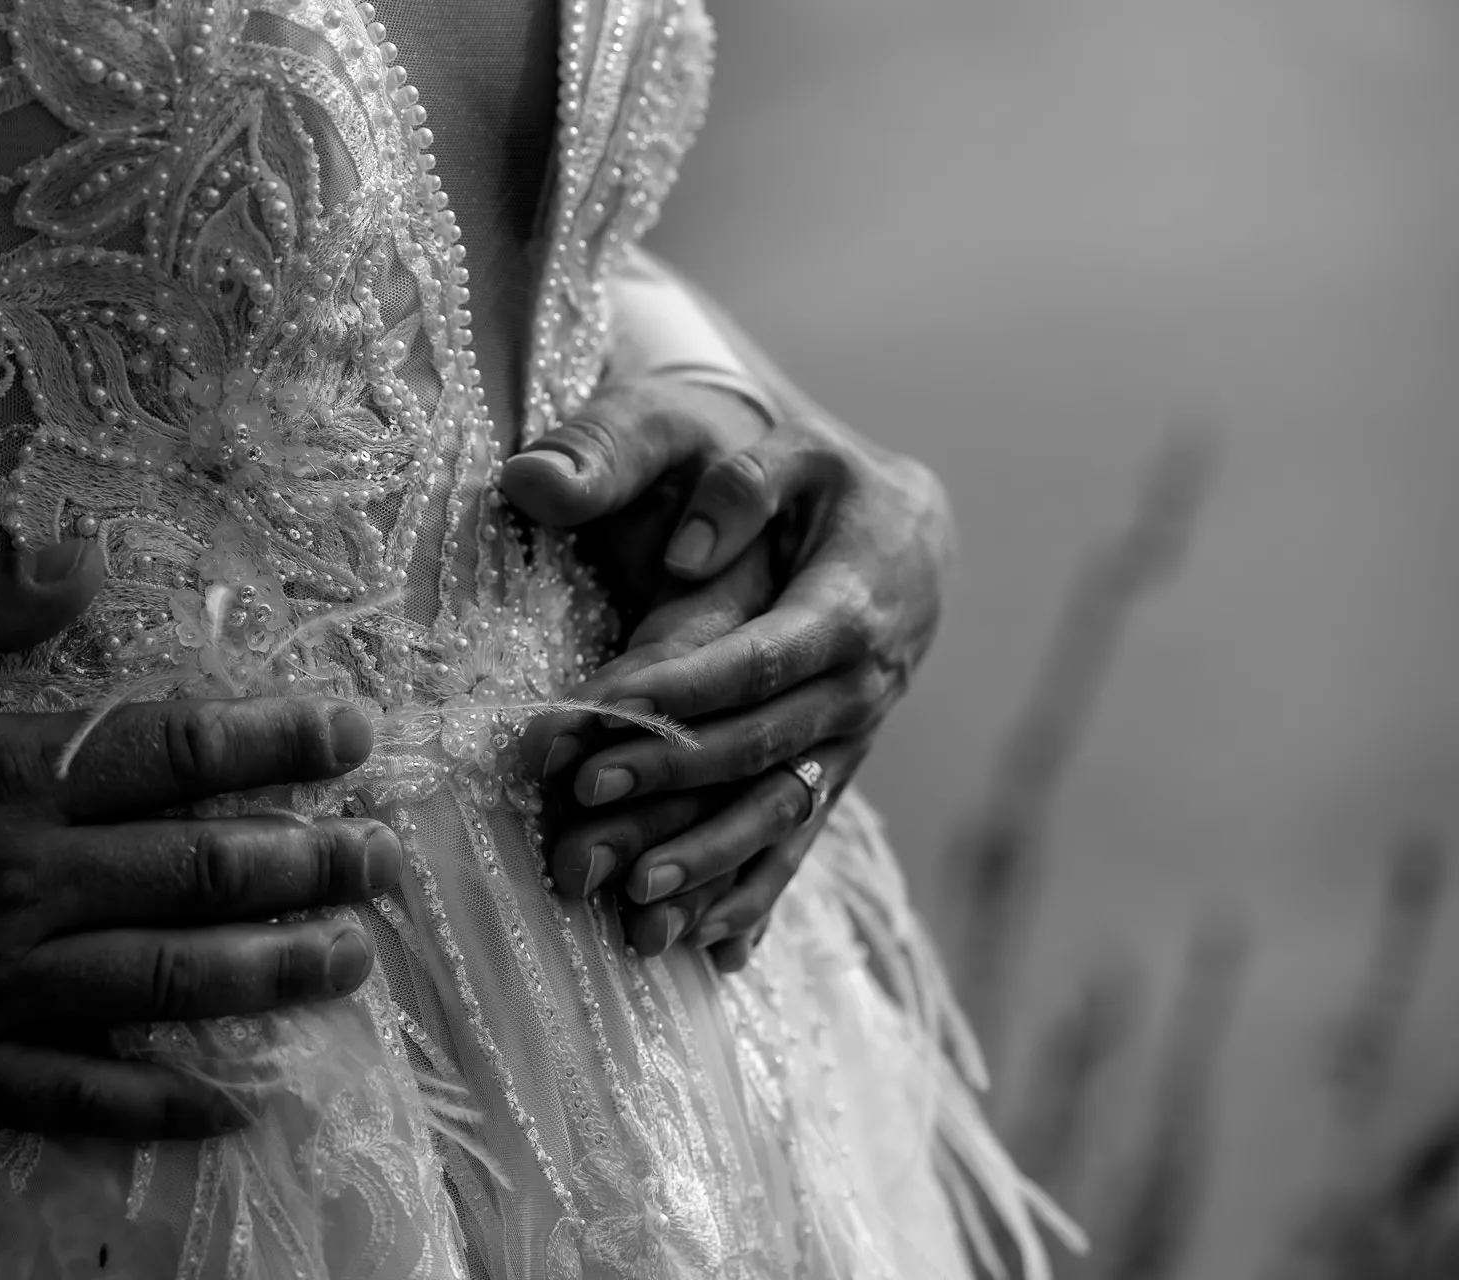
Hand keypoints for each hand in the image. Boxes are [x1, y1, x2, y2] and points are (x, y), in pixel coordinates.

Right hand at [0, 540, 399, 1138]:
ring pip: (170, 978)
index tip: (356, 736)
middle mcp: (24, 882)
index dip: (280, 742)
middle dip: (310, 864)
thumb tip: (84, 560)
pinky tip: (242, 1101)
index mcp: (8, 776)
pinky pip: (79, 1094)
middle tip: (386, 862)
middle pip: (203, 871)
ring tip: (354, 957)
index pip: (181, 752)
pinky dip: (165, 1102)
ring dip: (274, 969)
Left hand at [502, 376, 950, 969]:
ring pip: (783, 810)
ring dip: (712, 860)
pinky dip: (754, 894)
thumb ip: (719, 476)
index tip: (584, 720)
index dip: (674, 694)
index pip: (758, 657)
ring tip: (632, 905)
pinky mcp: (835, 772)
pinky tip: (704, 948)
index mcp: (853, 598)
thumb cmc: (818, 480)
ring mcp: (855, 739)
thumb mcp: (780, 447)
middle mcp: (863, 683)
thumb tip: (651, 539)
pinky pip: (799, 843)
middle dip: (668, 780)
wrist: (906, 532)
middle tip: (576, 806)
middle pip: (762, 744)